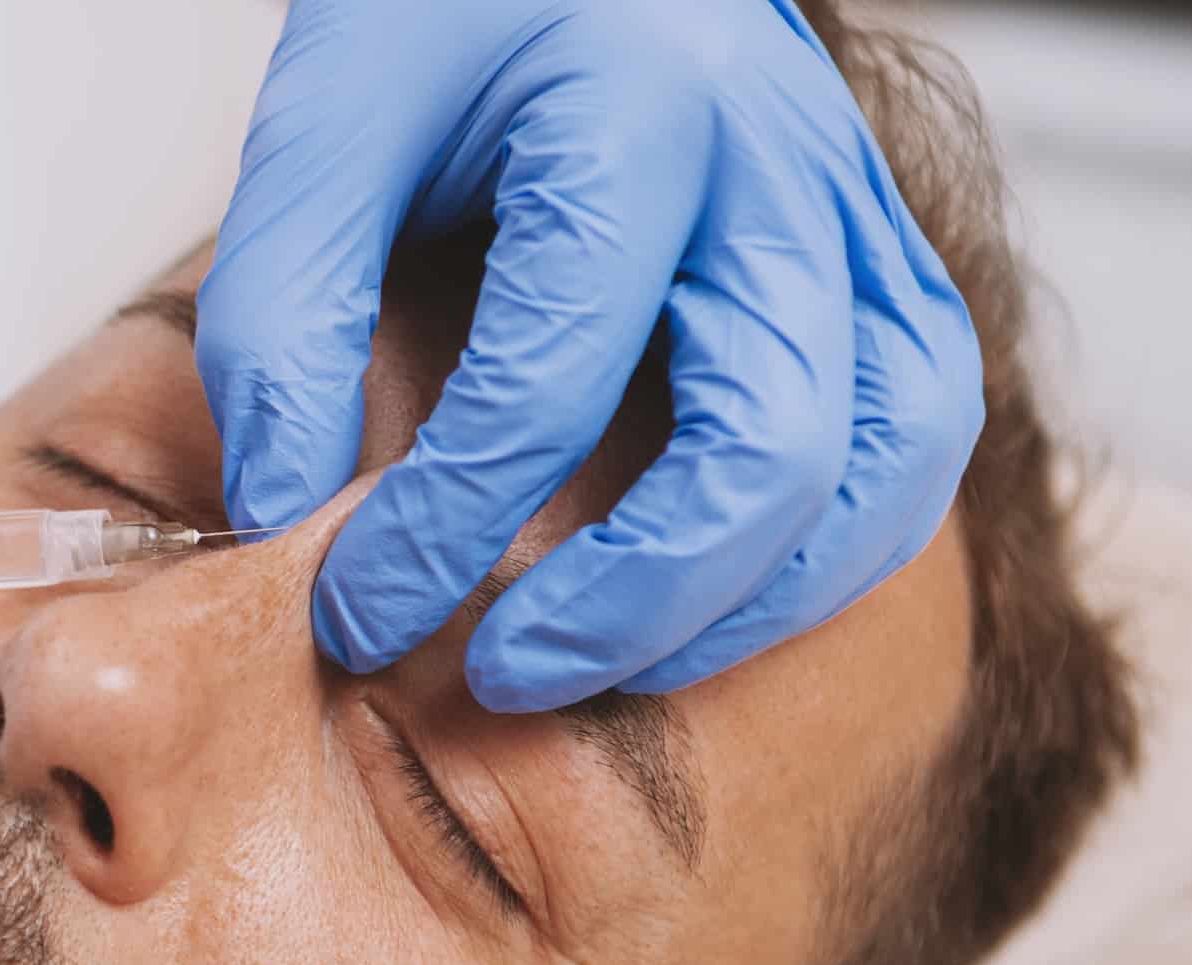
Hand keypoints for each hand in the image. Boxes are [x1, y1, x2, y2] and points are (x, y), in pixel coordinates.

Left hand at [196, 0, 983, 710]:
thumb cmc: (451, 15)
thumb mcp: (326, 123)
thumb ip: (282, 314)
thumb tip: (278, 514)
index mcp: (637, 112)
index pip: (553, 377)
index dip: (443, 527)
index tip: (352, 608)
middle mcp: (782, 168)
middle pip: (768, 443)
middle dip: (627, 598)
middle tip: (494, 671)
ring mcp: (856, 220)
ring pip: (886, 462)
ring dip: (750, 598)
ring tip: (605, 662)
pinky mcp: (883, 269)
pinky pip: (913, 442)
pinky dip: (825, 551)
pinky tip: (702, 599)